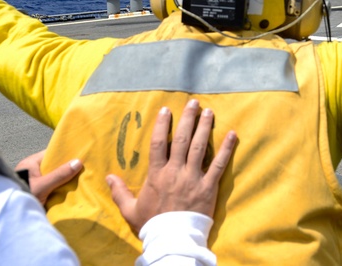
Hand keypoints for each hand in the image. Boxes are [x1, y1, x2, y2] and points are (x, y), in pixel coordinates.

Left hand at [15, 151, 82, 205]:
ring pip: (54, 177)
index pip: (51, 154)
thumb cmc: (23, 196)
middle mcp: (32, 171)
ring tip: (81, 180)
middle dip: (67, 169)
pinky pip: (52, 187)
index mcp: (30, 164)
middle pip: (54, 166)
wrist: (11, 219)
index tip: (80, 155)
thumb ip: (59, 175)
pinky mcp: (37, 193)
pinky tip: (71, 191)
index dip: (65, 154)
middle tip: (83, 169)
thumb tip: (78, 162)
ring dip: (64, 180)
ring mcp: (35, 182)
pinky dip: (60, 189)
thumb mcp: (42, 186)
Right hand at [107, 99, 236, 235]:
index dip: (162, 125)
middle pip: (181, 139)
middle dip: (187, 119)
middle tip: (193, 102)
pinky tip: (232, 134)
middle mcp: (175, 171)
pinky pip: (219, 164)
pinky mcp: (208, 186)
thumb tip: (108, 177)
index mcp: (157, 174)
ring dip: (204, 127)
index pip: (158, 144)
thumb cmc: (152, 224)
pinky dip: (226, 149)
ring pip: (199, 147)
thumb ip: (120, 191)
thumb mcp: (130, 209)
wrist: (172, 239)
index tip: (166, 110)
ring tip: (209, 112)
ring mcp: (193, 177)